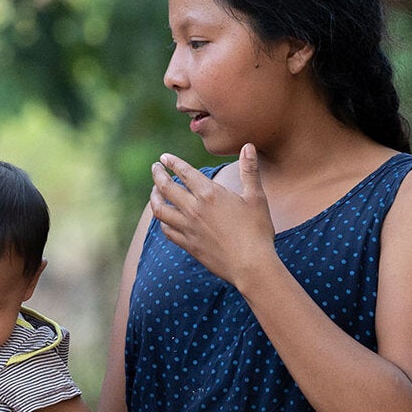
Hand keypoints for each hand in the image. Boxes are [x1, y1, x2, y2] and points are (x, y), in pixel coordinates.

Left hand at [150, 144, 277, 286]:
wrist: (251, 266)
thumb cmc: (257, 230)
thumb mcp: (256, 197)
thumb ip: (249, 170)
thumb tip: (248, 146)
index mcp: (209, 194)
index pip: (184, 173)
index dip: (172, 163)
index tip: (164, 157)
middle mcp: (194, 209)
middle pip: (166, 188)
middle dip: (158, 175)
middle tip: (155, 168)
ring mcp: (188, 228)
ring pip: (161, 210)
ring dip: (154, 198)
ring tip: (154, 192)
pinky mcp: (188, 245)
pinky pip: (167, 230)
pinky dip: (163, 222)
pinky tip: (164, 218)